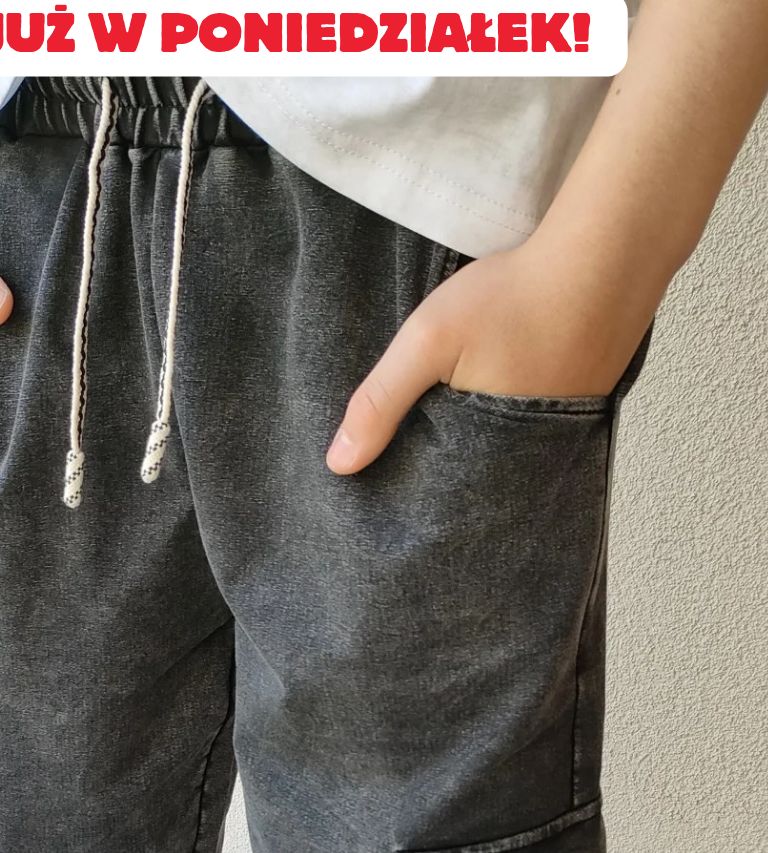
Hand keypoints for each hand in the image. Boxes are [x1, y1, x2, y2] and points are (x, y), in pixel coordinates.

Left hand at [326, 239, 652, 474]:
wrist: (606, 256)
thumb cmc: (515, 297)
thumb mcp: (429, 341)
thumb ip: (381, 400)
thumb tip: (339, 466)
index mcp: (491, 456)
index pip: (442, 504)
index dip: (412, 502)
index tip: (381, 503)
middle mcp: (530, 458)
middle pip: (471, 486)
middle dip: (439, 483)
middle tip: (403, 480)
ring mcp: (561, 434)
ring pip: (500, 459)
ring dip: (472, 454)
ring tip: (439, 445)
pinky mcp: (579, 406)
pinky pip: (529, 432)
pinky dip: (503, 426)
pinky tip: (487, 406)